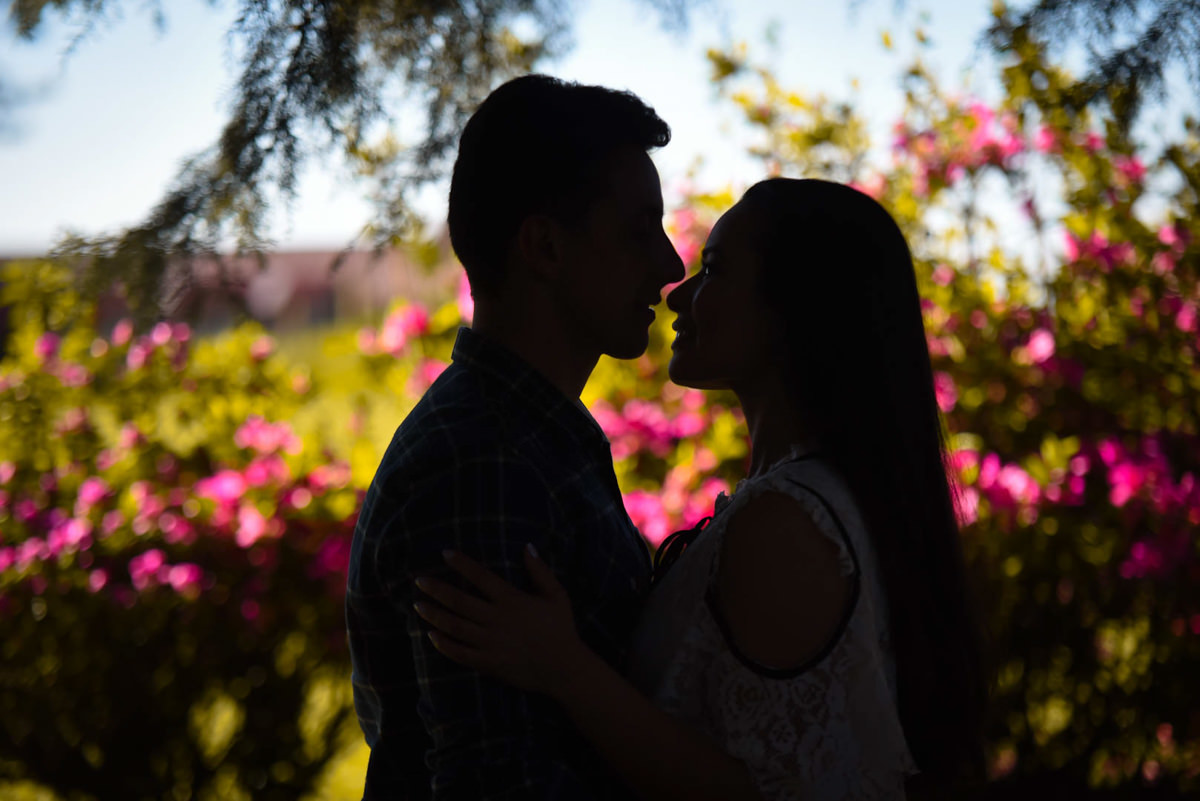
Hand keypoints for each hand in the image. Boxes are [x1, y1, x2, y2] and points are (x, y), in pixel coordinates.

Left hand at [414, 544, 590, 697]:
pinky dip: (444, 645)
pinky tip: (431, 636)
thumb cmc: (561, 629)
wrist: (565, 669)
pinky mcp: (489, 664)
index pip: (481, 576)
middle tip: (419, 581)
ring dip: (435, 615)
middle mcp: (497, 620)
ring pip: (455, 627)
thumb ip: (540, 571)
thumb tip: (527, 546)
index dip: (462, 564)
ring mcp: (491, 643)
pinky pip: (461, 654)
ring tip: (419, 606)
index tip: (445, 554)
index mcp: (512, 600)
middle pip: (460, 602)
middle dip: (437, 590)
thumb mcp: (557, 595)